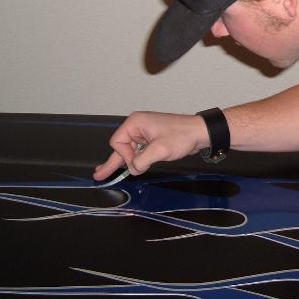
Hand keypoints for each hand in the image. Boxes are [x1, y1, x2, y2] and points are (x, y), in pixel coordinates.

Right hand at [92, 111, 207, 179]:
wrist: (200, 133)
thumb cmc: (182, 135)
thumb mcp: (160, 150)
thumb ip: (142, 160)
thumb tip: (133, 169)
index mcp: (136, 123)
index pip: (118, 142)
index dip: (124, 156)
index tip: (136, 163)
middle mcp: (138, 126)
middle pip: (121, 147)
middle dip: (114, 161)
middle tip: (99, 175)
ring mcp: (145, 133)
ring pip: (129, 151)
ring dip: (127, 162)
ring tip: (105, 173)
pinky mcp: (152, 140)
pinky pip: (138, 151)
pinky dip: (134, 160)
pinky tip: (128, 168)